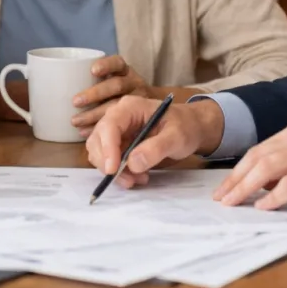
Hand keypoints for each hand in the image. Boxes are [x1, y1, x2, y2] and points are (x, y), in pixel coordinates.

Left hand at [70, 55, 150, 134]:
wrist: (152, 110)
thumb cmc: (118, 94)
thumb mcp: (112, 81)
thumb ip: (91, 81)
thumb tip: (55, 86)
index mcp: (125, 71)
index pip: (118, 63)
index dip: (106, 65)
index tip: (93, 70)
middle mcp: (133, 83)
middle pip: (117, 85)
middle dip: (95, 93)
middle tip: (75, 102)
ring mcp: (138, 101)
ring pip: (118, 105)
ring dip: (95, 114)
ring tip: (76, 122)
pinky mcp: (136, 117)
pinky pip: (120, 122)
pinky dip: (101, 127)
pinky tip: (85, 133)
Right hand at [85, 96, 224, 189]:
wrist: (189, 128)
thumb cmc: (185, 127)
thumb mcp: (177, 136)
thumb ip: (157, 148)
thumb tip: (133, 163)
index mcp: (130, 107)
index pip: (109, 125)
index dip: (107, 148)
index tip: (113, 170)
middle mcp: (118, 117)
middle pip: (97, 140)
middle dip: (107, 163)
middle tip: (129, 180)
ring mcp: (116, 131)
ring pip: (99, 153)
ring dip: (114, 171)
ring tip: (140, 179)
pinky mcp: (118, 144)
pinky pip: (109, 161)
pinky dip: (119, 172)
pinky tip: (139, 176)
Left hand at [213, 122, 286, 209]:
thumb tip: (262, 182)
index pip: (259, 150)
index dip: (238, 169)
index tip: (224, 187)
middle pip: (258, 157)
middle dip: (235, 179)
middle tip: (221, 198)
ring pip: (269, 167)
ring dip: (247, 187)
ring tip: (234, 203)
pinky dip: (275, 195)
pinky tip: (264, 206)